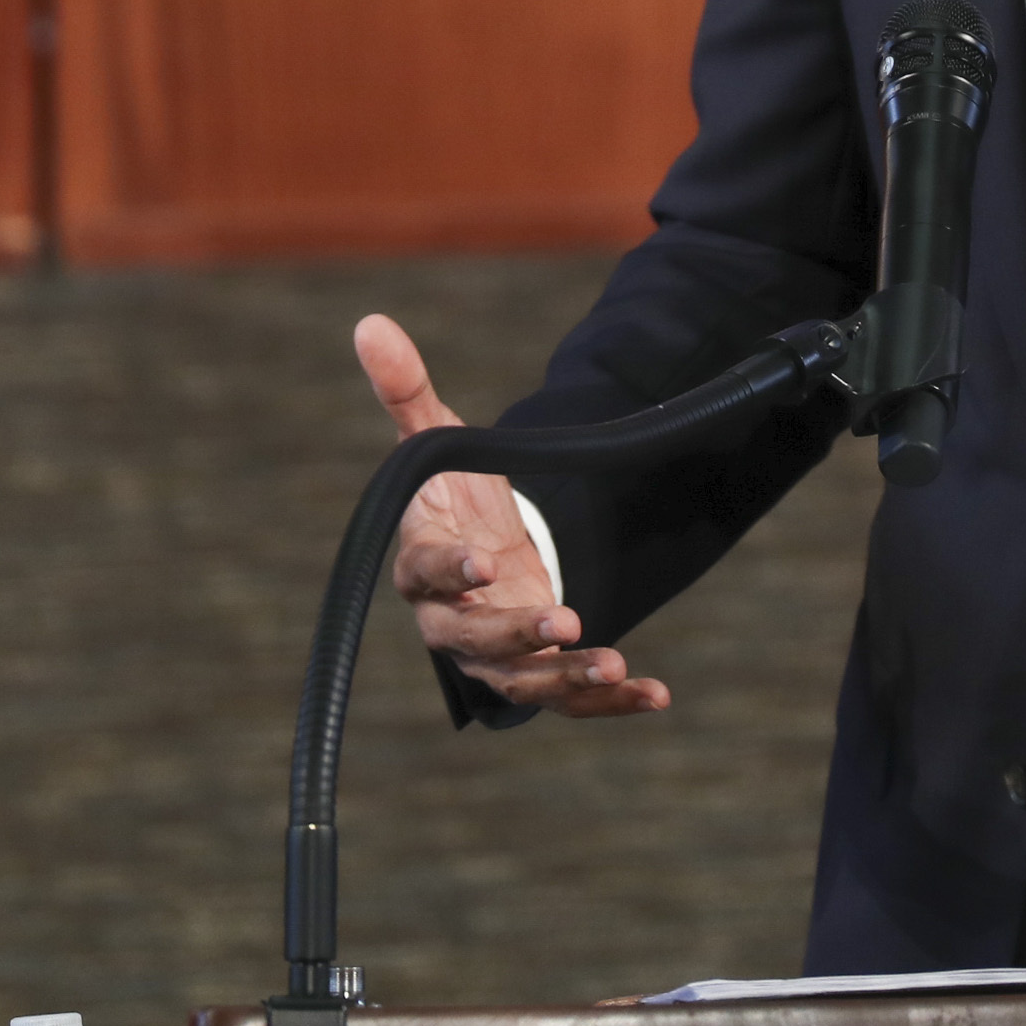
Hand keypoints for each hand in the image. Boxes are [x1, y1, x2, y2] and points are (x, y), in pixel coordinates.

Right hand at [353, 314, 666, 717]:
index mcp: (421, 567)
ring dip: (564, 677)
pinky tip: (655, 693)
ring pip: (520, 681)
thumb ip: (407, 390)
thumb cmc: (454, 496)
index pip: (424, 574)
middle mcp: (452, 621)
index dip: (450, 570)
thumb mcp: (438, 442)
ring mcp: (494, 656)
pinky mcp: (537, 673)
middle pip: (472, 641)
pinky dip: (609, 702)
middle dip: (515, 634)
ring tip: (611, 662)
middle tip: (562, 620)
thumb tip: (369, 324)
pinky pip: (568, 700)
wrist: (483, 550)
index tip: (482, 561)